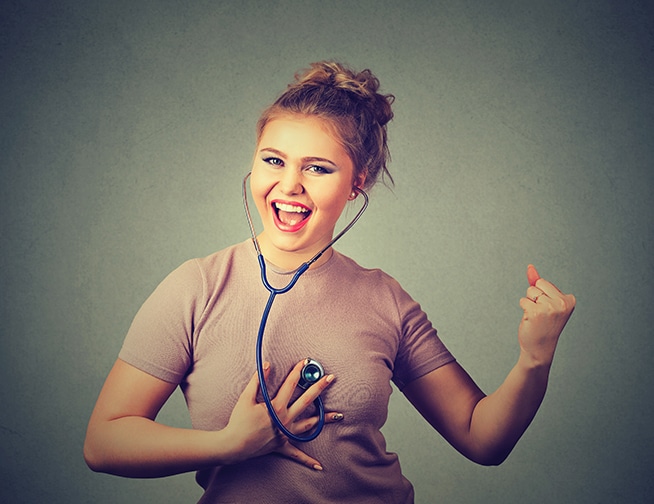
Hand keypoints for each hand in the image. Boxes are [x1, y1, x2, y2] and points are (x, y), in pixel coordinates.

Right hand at [223, 359, 341, 469]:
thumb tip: (267, 365)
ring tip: (339, 415)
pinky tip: (319, 466)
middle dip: (319, 388)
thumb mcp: (246, 398)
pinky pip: (297, 454)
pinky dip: (308, 460)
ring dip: (325, 420)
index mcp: (276, 406)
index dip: (297, 372)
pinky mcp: (283, 445)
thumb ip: (257, 380)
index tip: (305, 362)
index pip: (290, 385)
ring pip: (310, 425)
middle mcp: (285, 419)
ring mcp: (286, 433)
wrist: (233, 445)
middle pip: (307, 400)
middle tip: (331, 378)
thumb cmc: (239, 421)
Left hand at [518, 264, 575, 367]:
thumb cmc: (543, 324)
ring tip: (537, 318)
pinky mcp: (536, 312)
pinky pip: (523, 301)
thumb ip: (538, 282)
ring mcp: (549, 307)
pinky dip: (524, 309)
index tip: (549, 312)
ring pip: (530, 291)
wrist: (540, 348)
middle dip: (535, 296)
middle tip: (541, 314)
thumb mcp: (545, 302)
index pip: (545, 283)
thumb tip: (530, 266)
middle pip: (538, 284)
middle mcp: (562, 303)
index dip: (542, 296)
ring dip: (529, 303)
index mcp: (569, 300)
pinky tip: (531, 321)